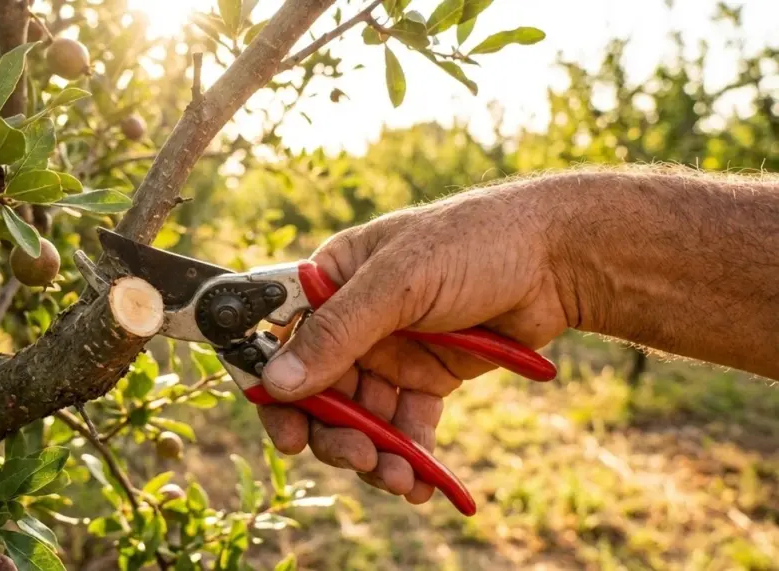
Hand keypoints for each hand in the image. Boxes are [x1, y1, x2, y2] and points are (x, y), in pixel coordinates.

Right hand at [257, 182, 571, 502]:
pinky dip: (408, 457)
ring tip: (396, 478)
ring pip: (362, 417)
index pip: (284, 340)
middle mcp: (355, 321)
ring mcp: (391, 352)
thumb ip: (338, 333)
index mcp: (333, 281)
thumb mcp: (399, 283)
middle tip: (355, 457)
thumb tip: (278, 382)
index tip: (286, 433)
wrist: (558, 259)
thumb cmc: (474, 243)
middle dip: (333, 432)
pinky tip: (419, 483)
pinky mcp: (428, 379)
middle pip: (320, 391)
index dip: (276, 389)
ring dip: (372, 452)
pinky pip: (405, 427)